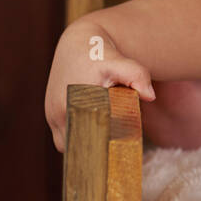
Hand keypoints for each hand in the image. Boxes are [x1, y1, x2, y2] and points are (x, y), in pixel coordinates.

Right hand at [45, 19, 155, 152]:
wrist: (78, 41)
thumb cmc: (102, 53)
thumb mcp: (121, 62)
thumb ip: (137, 75)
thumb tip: (149, 95)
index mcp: (73, 105)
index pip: (87, 143)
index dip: (102, 153)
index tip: (118, 158)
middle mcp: (58, 112)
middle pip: (76, 148)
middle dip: (93, 154)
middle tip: (114, 158)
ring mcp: (51, 114)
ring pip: (67, 145)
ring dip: (82, 147)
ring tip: (104, 148)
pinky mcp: (50, 113)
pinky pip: (62, 138)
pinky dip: (76, 141)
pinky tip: (93, 139)